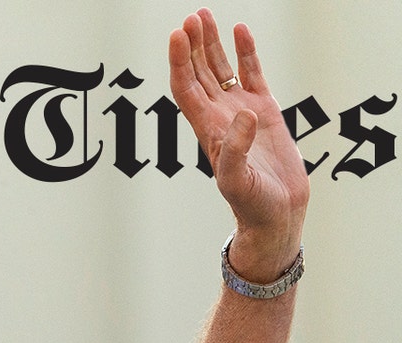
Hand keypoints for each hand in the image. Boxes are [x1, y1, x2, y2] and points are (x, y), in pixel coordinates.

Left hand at [169, 8, 308, 280]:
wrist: (276, 214)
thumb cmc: (251, 204)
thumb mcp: (238, 181)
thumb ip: (236, 150)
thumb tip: (244, 115)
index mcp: (207, 130)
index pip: (185, 88)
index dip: (178, 62)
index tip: (176, 34)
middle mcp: (219, 116)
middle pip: (198, 73)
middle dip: (192, 45)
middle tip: (191, 17)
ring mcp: (241, 112)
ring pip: (221, 69)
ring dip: (212, 45)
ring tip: (205, 16)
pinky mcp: (265, 112)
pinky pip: (252, 74)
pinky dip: (246, 53)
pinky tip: (241, 31)